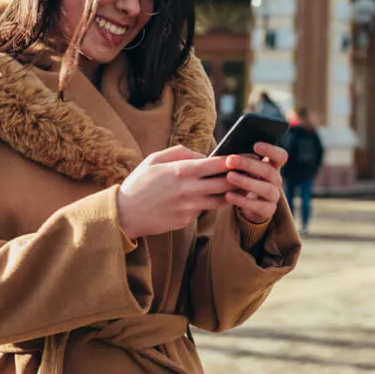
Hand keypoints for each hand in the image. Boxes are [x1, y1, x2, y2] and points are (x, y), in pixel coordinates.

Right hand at [116, 146, 232, 238]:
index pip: (217, 165)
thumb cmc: (139, 182)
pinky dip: (208, 203)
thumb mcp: (154, 159)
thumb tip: (202, 155)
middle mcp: (189, 190)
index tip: (243, 157)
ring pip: (220, 200)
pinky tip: (212, 197)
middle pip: (225, 184)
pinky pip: (203, 210)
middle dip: (239, 177)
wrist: (124, 213)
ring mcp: (189, 207)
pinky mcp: (186, 220)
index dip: (233, 160)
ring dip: (231, 193)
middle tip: (249, 173)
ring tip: (239, 186)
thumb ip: (180, 153)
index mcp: (181, 171)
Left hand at [222, 142, 287, 224]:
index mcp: (273, 166)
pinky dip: (242, 201)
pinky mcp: (268, 210)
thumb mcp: (244, 168)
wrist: (247, 204)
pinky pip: (258, 206)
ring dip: (247, 182)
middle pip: (270, 171)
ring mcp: (274, 196)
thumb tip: (229, 152)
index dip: (271, 150)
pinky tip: (228, 195)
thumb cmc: (243, 178)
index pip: (281, 156)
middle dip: (249, 165)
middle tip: (230, 160)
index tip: (255, 145)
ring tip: (229, 176)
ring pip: (266, 189)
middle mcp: (276, 180)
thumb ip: (241, 160)